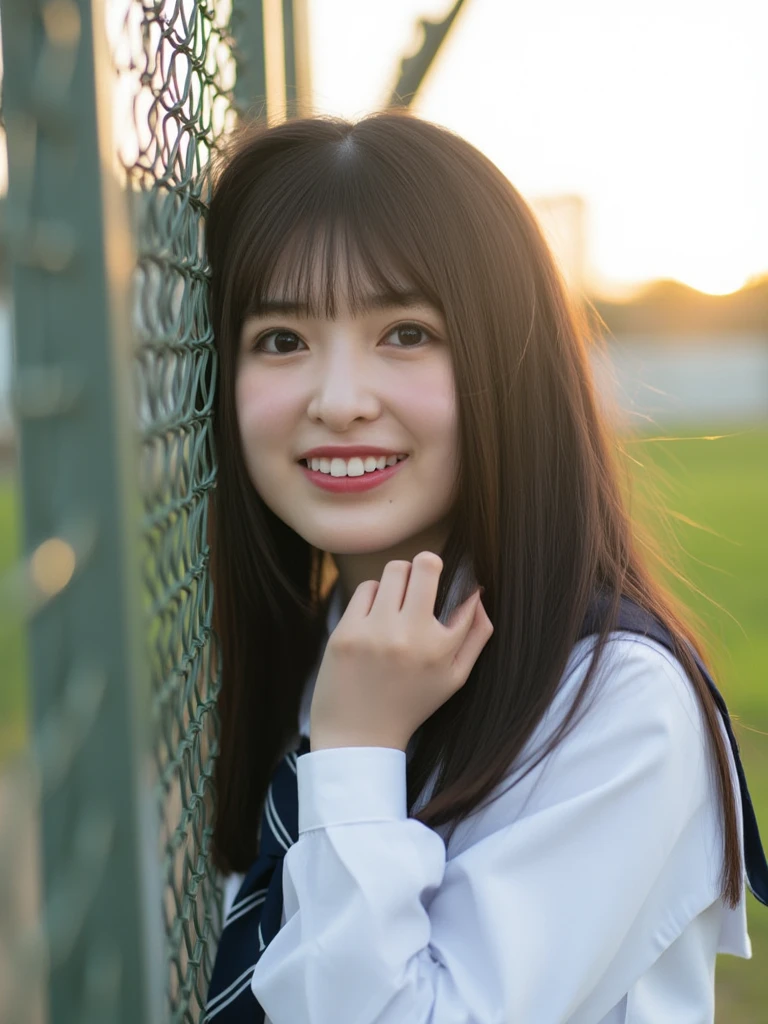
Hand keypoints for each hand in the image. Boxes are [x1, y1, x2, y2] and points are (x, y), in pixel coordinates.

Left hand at [309, 552, 493, 751]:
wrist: (358, 735)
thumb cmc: (410, 703)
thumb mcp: (454, 678)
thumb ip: (476, 636)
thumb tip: (479, 593)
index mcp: (441, 649)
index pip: (464, 594)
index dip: (461, 584)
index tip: (455, 587)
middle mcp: (410, 637)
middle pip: (425, 565)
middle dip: (426, 566)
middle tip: (421, 581)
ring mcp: (375, 633)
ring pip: (394, 570)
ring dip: (399, 579)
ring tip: (397, 601)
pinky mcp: (346, 632)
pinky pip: (365, 588)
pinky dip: (373, 596)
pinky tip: (375, 617)